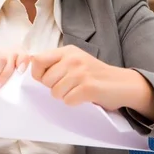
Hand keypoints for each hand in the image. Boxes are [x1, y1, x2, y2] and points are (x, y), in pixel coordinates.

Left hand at [30, 45, 153, 118]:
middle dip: (53, 88)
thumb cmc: (95, 75)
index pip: (37, 60)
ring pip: (55, 92)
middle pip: (45, 80)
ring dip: (65, 96)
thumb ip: (56, 63)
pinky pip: (68, 100)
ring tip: (78, 91)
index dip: (37, 74)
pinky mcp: (89, 87)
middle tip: (69, 87)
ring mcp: (81, 72)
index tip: (46, 80)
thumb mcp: (75, 62)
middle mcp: (73, 59)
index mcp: (67, 51)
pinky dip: (75, 103)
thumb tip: (30, 68)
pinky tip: (85, 97)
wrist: (123, 84)